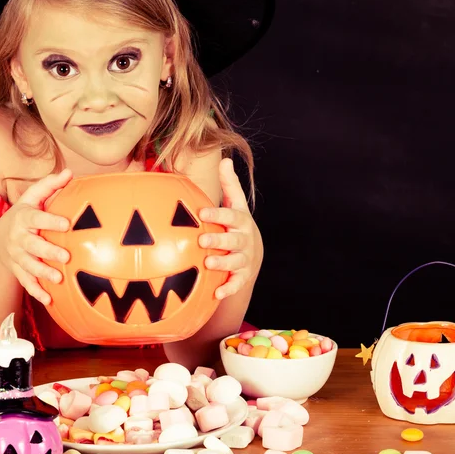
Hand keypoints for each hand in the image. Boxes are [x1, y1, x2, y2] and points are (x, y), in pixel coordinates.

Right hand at [0, 169, 72, 304]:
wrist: (0, 239)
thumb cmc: (25, 214)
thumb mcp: (33, 198)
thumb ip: (50, 186)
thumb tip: (69, 172)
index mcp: (23, 218)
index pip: (36, 219)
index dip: (50, 221)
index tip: (66, 224)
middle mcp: (18, 238)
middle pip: (32, 246)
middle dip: (48, 252)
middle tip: (65, 257)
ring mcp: (16, 256)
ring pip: (28, 266)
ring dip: (42, 273)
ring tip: (58, 279)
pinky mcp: (18, 271)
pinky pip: (26, 283)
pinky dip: (36, 292)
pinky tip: (49, 300)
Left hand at [198, 158, 263, 298]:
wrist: (252, 254)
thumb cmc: (236, 225)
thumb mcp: (237, 204)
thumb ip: (229, 185)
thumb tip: (224, 159)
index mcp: (240, 221)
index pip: (230, 216)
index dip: (217, 214)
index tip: (202, 212)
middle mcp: (244, 240)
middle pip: (232, 240)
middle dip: (219, 240)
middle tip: (202, 241)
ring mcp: (244, 259)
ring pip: (235, 262)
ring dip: (222, 263)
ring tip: (208, 264)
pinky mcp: (242, 276)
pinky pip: (236, 283)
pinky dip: (228, 289)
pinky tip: (216, 294)